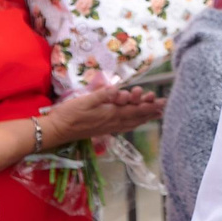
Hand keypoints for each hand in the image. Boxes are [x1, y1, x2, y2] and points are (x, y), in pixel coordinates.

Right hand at [47, 86, 165, 144]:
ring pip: (132, 122)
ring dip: (145, 117)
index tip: (162, 102)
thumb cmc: (69, 114)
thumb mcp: (85, 101)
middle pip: (137, 117)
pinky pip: (124, 126)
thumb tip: (119, 89)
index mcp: (111, 114)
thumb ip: (103, 95)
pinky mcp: (104, 130)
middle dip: (151, 110)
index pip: (135, 110)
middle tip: (164, 105)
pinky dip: (134, 123)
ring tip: (156, 113)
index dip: (149, 106)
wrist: (57, 130)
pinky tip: (136, 122)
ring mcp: (109, 127)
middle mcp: (114, 123)